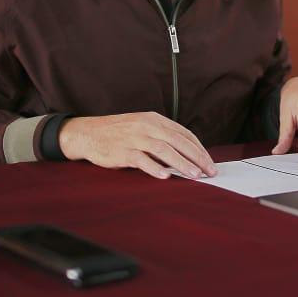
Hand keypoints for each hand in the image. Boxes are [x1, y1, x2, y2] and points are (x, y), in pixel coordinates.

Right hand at [58, 113, 216, 179]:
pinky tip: (165, 177)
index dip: (199, 149)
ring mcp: (135, 138)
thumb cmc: (119, 133)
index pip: (184, 134)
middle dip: (197, 157)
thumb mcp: (143, 128)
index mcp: (155, 119)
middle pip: (178, 141)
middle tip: (209, 172)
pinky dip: (154, 168)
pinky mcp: (123, 151)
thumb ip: (162, 137)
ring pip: (164, 150)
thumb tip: (186, 155)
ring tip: (194, 175)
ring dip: (181, 163)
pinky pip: (142, 160)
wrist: (88, 133)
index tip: (209, 162)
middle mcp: (147, 126)